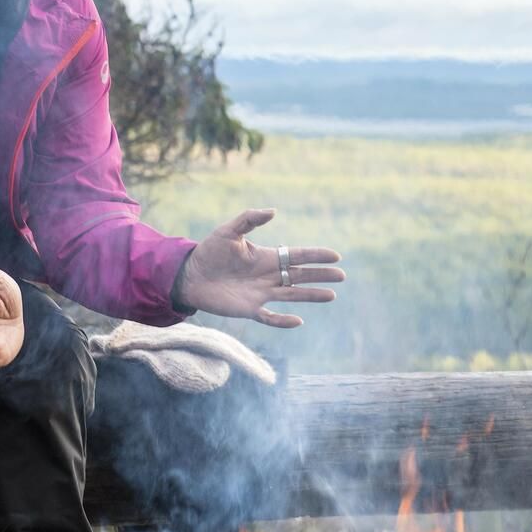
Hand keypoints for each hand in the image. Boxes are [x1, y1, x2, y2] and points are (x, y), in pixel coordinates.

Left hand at [175, 208, 343, 329]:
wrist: (190, 275)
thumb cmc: (209, 251)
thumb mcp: (228, 231)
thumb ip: (250, 219)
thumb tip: (273, 211)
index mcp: (266, 257)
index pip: (297, 256)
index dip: (316, 256)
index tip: (335, 256)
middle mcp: (268, 276)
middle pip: (300, 276)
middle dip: (321, 275)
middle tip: (342, 275)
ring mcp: (260, 294)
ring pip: (292, 295)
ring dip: (311, 295)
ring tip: (332, 295)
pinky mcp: (249, 309)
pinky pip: (270, 317)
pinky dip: (283, 320)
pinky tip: (298, 321)